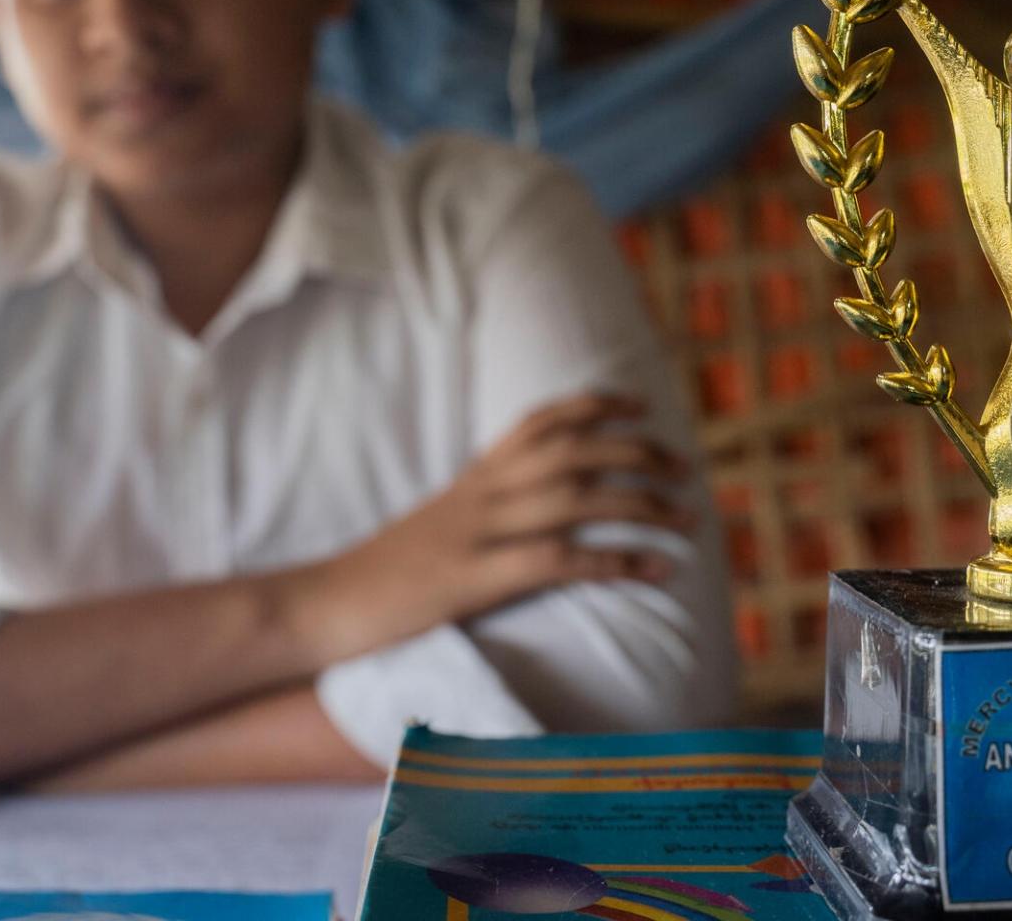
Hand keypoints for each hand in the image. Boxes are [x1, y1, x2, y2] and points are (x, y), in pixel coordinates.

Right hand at [305, 393, 693, 660]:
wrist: (322, 605)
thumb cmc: (381, 575)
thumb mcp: (435, 526)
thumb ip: (480, 508)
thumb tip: (529, 508)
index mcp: (470, 479)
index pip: (538, 422)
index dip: (593, 407)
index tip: (640, 406)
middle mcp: (480, 494)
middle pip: (573, 452)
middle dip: (638, 452)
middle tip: (686, 469)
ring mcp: (477, 533)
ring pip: (577, 499)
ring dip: (643, 504)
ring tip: (689, 518)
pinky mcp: (476, 578)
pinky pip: (561, 560)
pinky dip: (617, 560)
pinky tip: (656, 569)